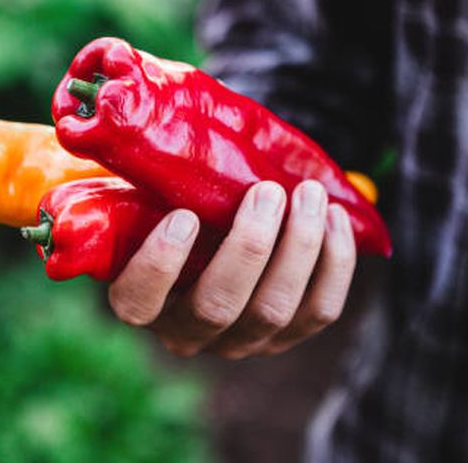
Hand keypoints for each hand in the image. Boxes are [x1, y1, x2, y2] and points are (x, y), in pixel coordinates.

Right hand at [107, 180, 355, 358]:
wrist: (214, 229)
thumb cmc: (171, 206)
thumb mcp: (143, 196)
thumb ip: (139, 182)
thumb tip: (132, 128)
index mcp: (143, 300)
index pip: (138, 302)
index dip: (160, 265)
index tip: (184, 215)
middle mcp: (187, 331)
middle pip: (217, 307)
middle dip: (249, 246)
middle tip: (268, 192)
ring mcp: (239, 339)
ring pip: (273, 311)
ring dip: (298, 249)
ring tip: (309, 194)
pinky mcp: (286, 334)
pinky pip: (318, 311)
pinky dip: (333, 264)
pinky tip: (335, 217)